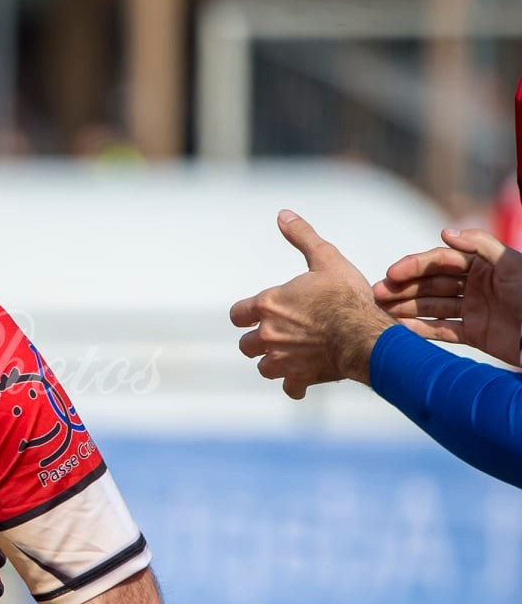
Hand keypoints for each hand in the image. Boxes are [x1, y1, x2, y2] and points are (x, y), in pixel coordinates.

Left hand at [230, 210, 392, 398]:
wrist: (366, 334)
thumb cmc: (347, 295)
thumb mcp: (326, 259)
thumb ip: (302, 237)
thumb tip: (283, 215)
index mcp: (268, 305)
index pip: (237, 315)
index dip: (246, 315)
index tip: (257, 315)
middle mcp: (267, 335)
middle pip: (246, 345)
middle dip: (258, 341)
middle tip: (277, 335)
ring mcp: (282, 359)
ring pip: (263, 367)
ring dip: (273, 362)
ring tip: (290, 355)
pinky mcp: (300, 377)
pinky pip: (289, 388)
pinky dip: (295, 385)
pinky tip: (303, 380)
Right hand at [374, 227, 521, 366]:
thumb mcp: (510, 263)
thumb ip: (479, 244)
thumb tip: (444, 233)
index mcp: (482, 265)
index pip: (440, 261)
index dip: (414, 266)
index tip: (391, 274)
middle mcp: (475, 285)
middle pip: (431, 284)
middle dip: (403, 288)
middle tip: (377, 294)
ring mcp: (473, 309)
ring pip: (431, 306)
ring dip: (405, 307)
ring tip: (381, 311)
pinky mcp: (475, 333)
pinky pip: (442, 330)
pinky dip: (421, 329)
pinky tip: (400, 327)